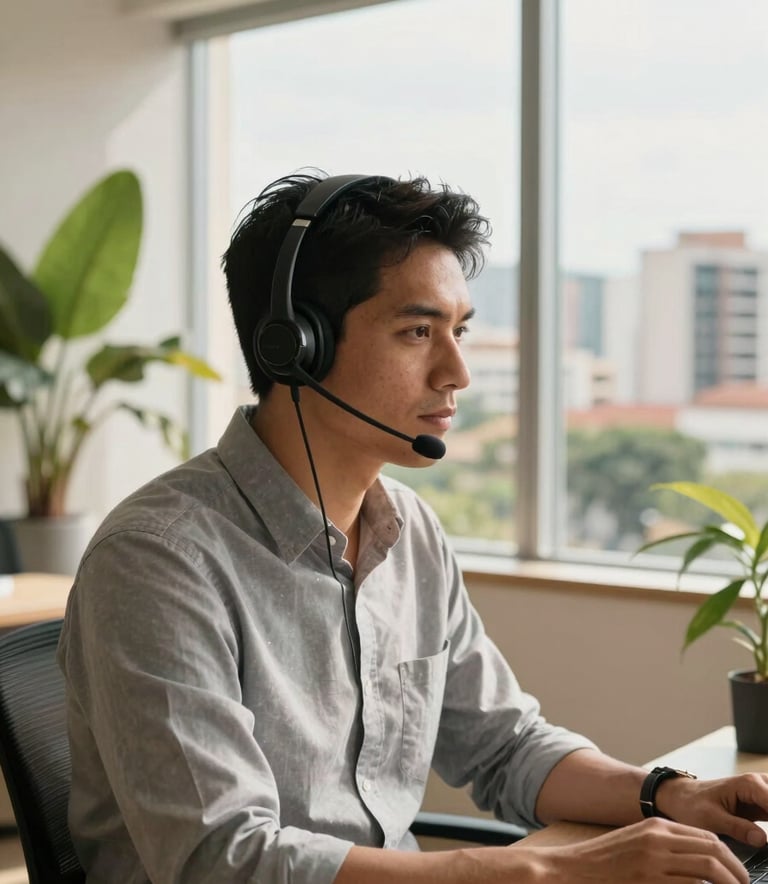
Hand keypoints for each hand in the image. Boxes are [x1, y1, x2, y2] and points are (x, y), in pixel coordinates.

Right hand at [537, 817, 747, 882]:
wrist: (573, 869)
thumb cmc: (605, 861)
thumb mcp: (637, 844)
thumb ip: (665, 847)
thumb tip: (700, 862)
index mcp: (656, 827)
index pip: (707, 837)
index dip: (730, 857)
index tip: (739, 874)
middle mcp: (658, 839)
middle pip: (713, 850)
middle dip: (737, 871)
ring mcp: (654, 861)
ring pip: (708, 869)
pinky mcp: (649, 881)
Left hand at [656, 773, 767, 847]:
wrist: (681, 797)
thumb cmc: (691, 804)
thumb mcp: (710, 818)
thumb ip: (737, 828)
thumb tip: (762, 839)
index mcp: (749, 784)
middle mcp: (759, 784)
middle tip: (767, 841)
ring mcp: (763, 792)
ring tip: (765, 840)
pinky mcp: (763, 803)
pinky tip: (767, 839)